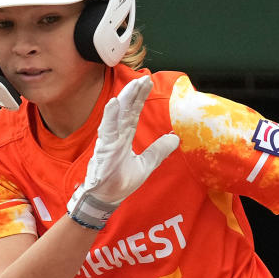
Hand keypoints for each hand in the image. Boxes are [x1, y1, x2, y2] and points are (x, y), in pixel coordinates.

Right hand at [67, 76, 179, 228]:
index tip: (148, 83)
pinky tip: (114, 103)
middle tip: (144, 78)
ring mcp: (109, 141)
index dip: (140, 98)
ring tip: (133, 85)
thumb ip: (158, 151)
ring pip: (117, 116)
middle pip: (126, 110)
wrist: (106, 199)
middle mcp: (115, 136)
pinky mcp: (104, 150)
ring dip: (125, 100)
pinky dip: (110, 117)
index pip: (133, 114)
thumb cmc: (120, 182)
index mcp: (124, 138)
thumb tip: (174, 138)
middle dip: (135, 94)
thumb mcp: (145, 165)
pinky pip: (107, 131)